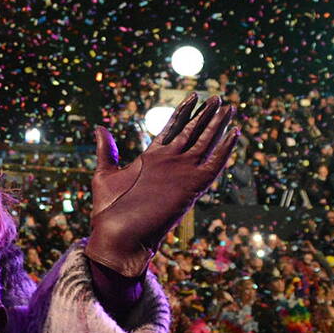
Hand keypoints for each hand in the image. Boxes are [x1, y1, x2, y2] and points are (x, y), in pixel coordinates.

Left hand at [88, 96, 238, 276]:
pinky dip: (224, 149)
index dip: (184, 112)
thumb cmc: (108, 210)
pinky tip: (234, 133)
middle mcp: (170, 164)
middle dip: (206, 114)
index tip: (193, 96)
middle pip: (192, 132)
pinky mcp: (192, 187)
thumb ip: (107, 150)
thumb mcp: (105, 173)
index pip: (172, 129)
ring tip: (228, 106)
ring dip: (217, 125)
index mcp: (151, 159)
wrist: (119, 236)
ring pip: (204, 143)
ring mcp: (182, 173)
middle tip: (219, 97)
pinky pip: (213, 164)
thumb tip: (100, 128)